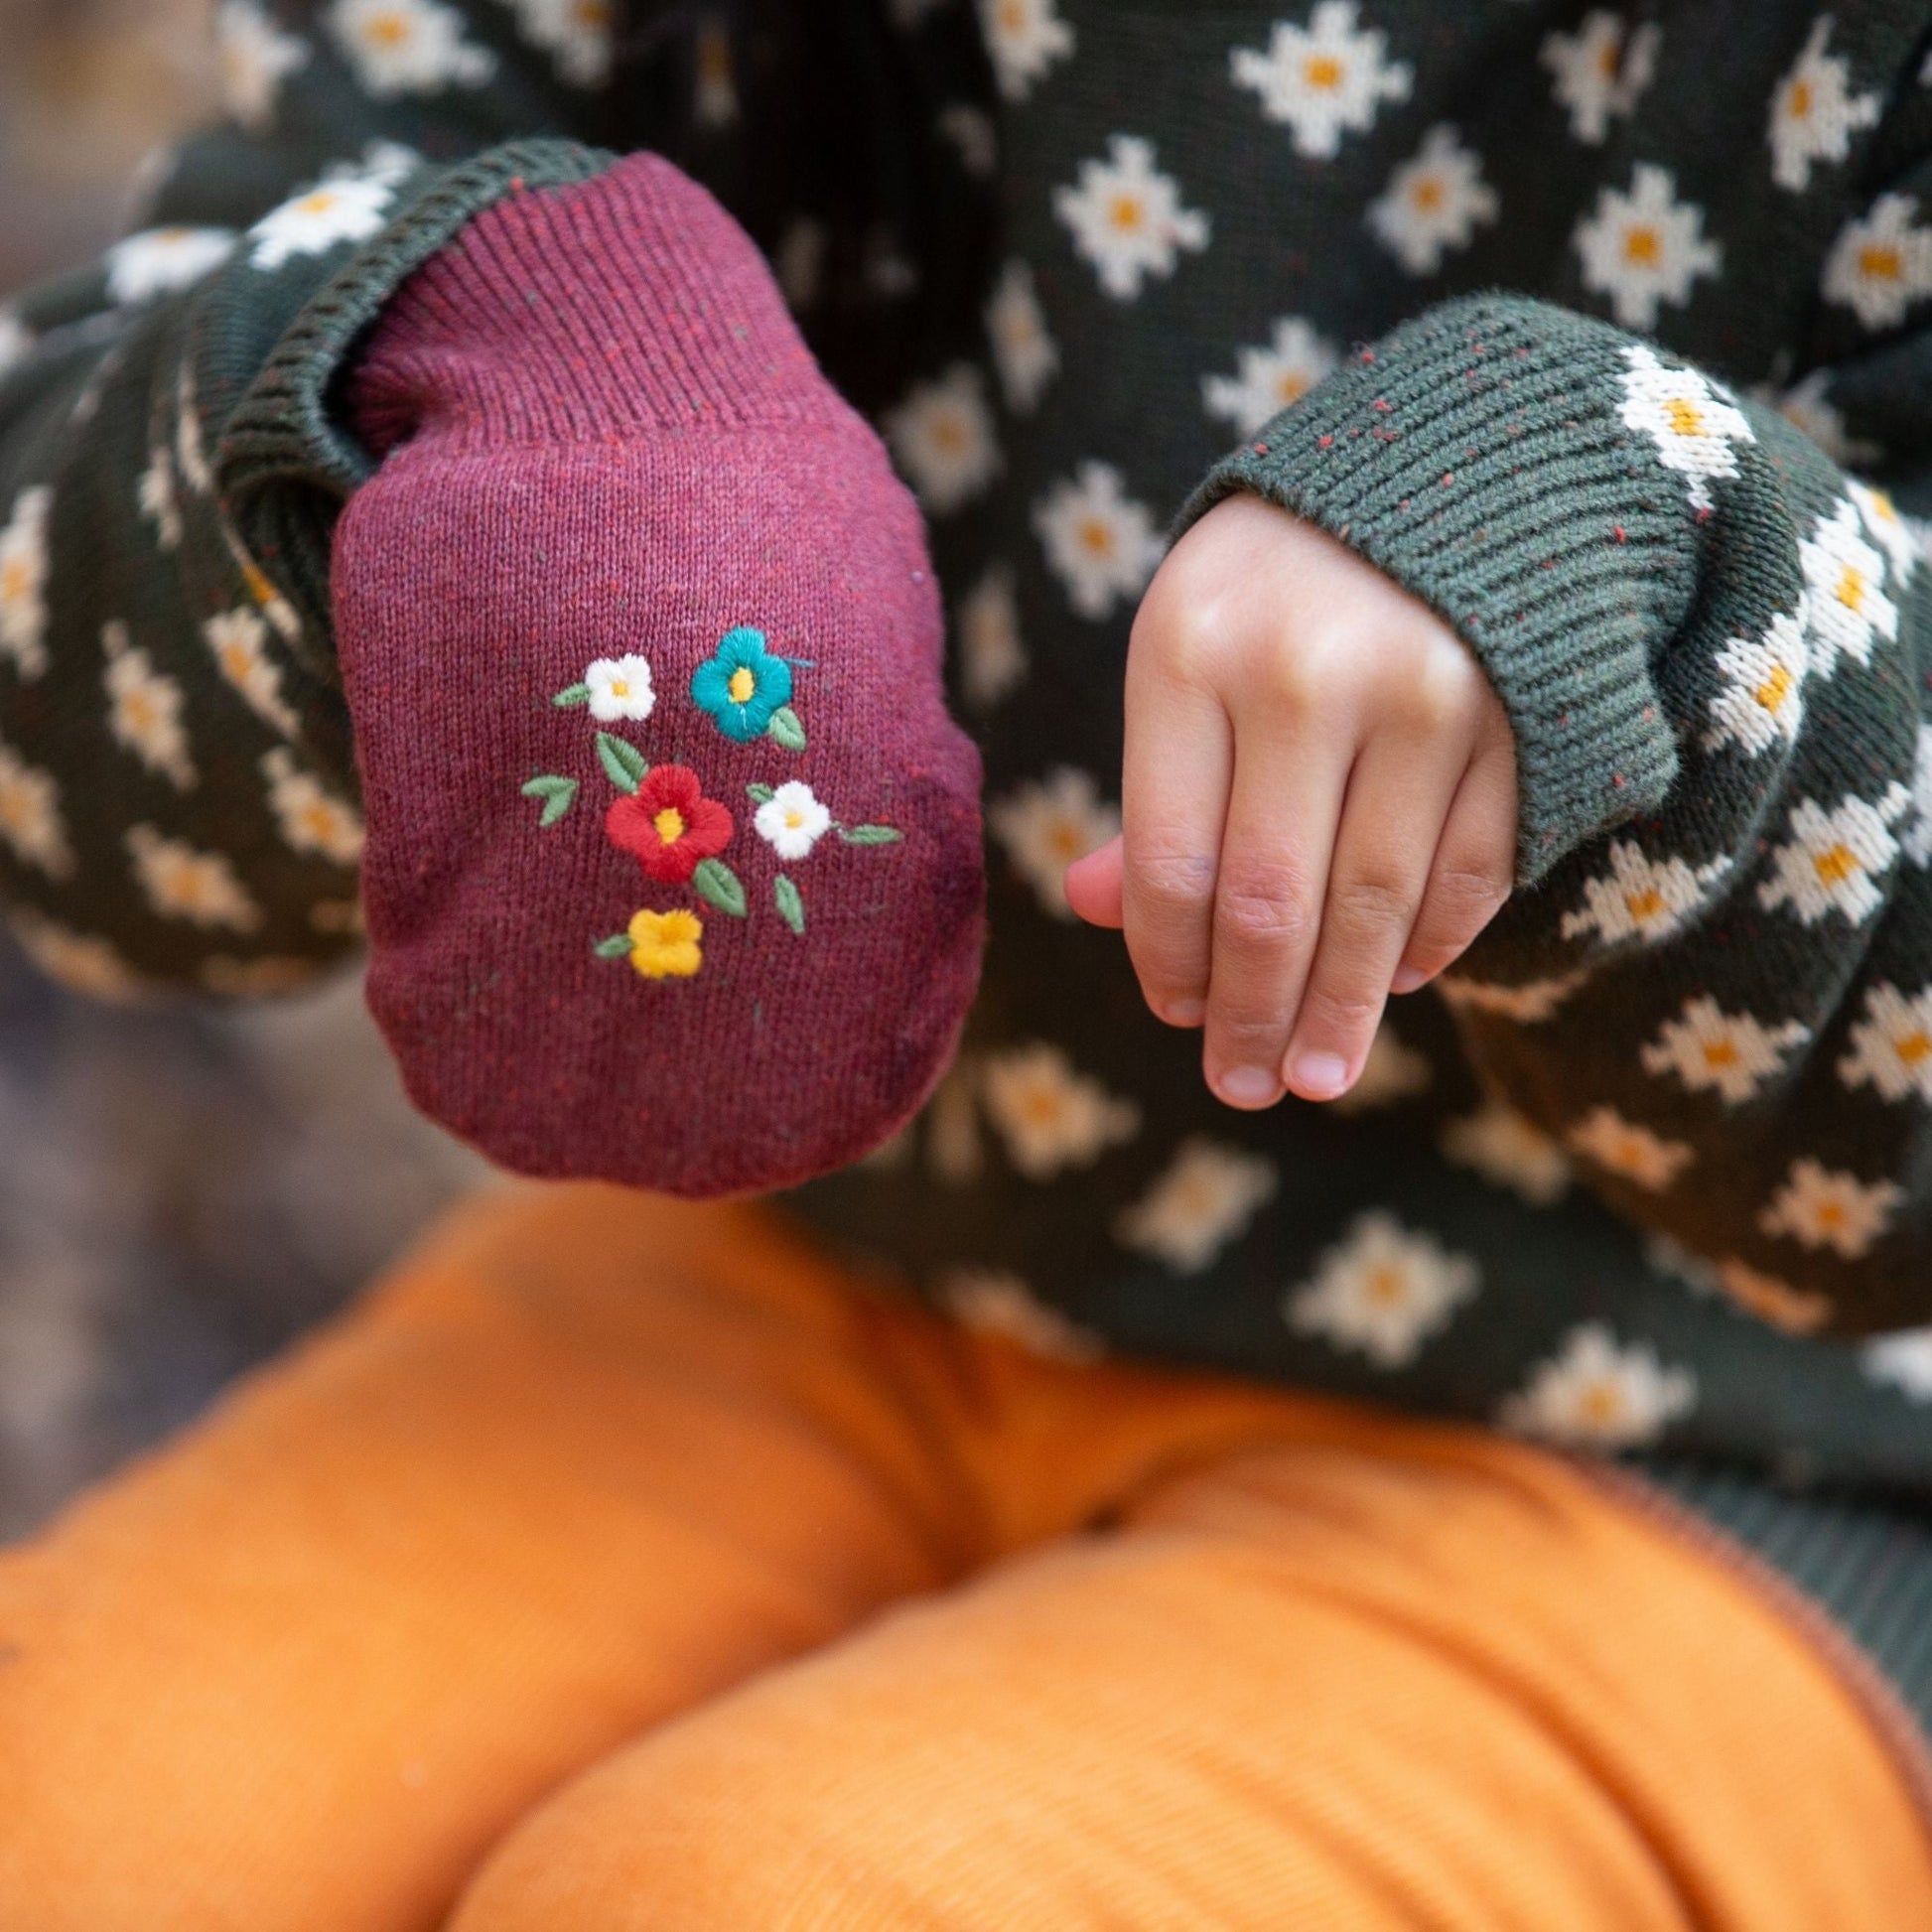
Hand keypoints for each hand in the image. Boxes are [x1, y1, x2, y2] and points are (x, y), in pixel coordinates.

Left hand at [1065, 493, 1516, 1108]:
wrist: (1457, 458)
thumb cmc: (1281, 580)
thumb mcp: (1191, 645)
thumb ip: (1154, 780)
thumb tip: (1093, 911)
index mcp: (1189, 647)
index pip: (1169, 860)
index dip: (1171, 962)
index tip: (1180, 1018)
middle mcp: (1306, 669)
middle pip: (1272, 901)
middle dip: (1255, 1016)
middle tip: (1248, 1088)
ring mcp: (1430, 692)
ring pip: (1374, 902)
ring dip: (1344, 1009)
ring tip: (1317, 1076)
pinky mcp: (1525, 719)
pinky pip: (1470, 871)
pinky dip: (1432, 942)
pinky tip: (1395, 982)